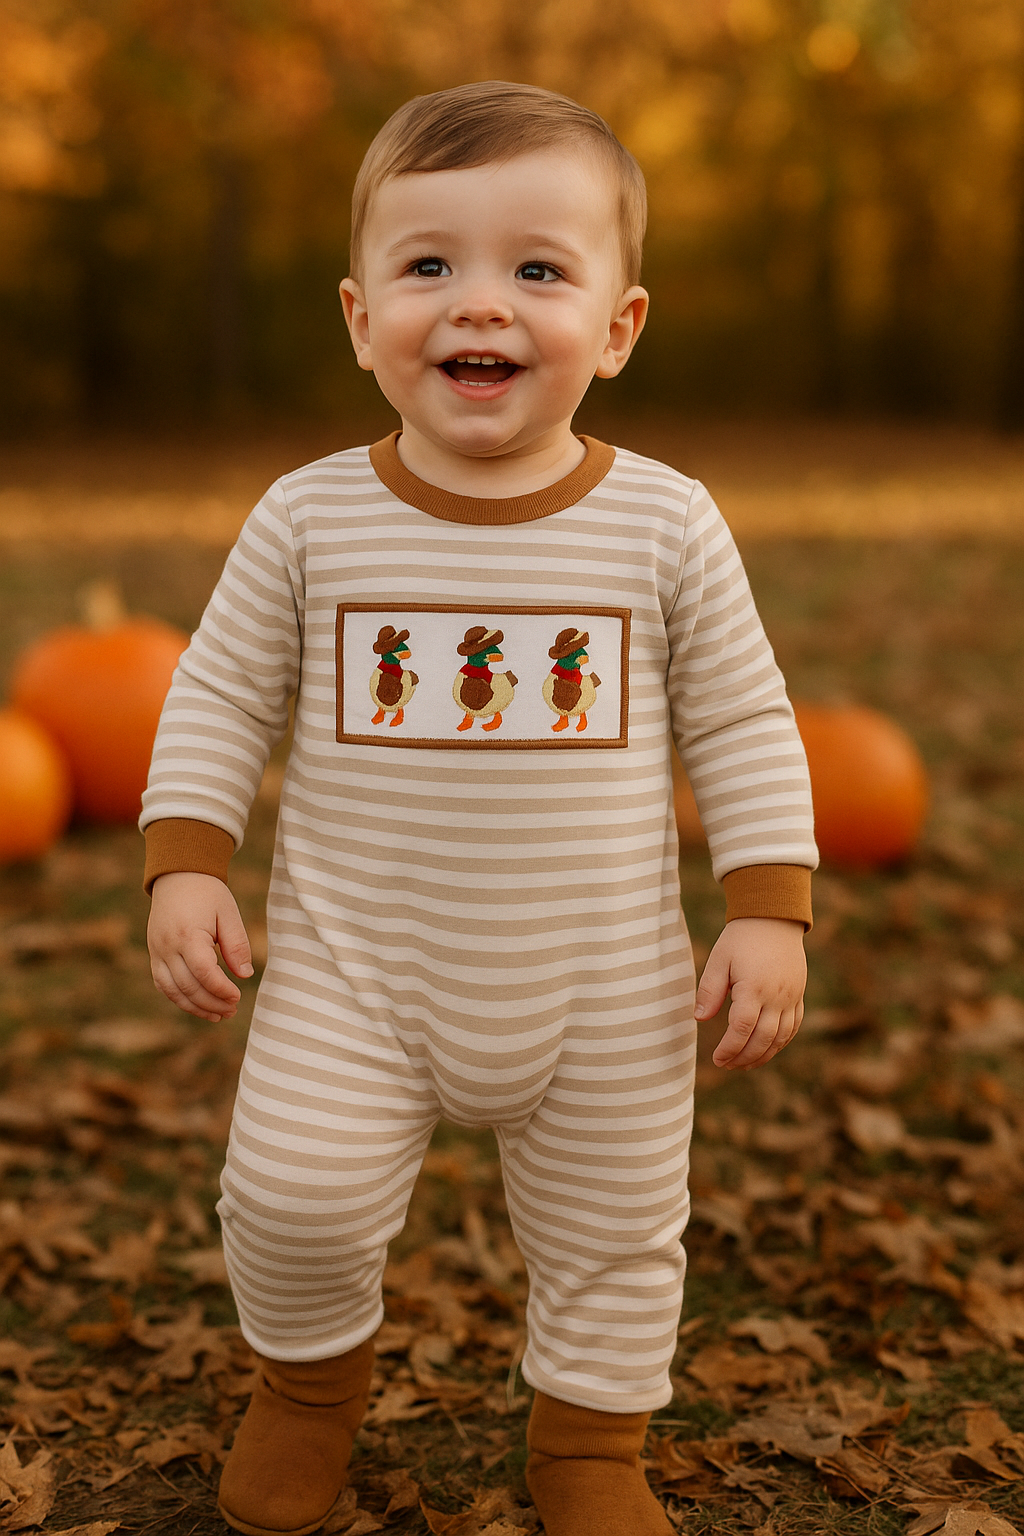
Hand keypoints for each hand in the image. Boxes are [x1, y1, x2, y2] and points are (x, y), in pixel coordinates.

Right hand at [148, 872, 253, 1021]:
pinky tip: (198, 1005)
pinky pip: (163, 984)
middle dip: (211, 1004)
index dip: (221, 990)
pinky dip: (179, 998)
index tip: (238, 997)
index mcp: (188, 934)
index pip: (204, 973)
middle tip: (232, 1010)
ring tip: (218, 1015)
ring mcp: (156, 952)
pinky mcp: (154, 954)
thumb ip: (237, 945)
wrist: (178, 876)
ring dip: (195, 1007)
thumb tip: (245, 975)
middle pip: (188, 987)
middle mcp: (167, 946)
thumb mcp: (229, 913)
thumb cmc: (208, 893)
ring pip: (172, 991)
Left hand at [694, 917, 805, 1070]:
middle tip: (727, 1066)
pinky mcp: (798, 995)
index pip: (741, 1028)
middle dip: (744, 1057)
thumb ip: (710, 990)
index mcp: (753, 987)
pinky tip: (766, 1050)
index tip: (717, 1059)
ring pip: (781, 1037)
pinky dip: (781, 1043)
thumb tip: (699, 1018)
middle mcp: (776, 996)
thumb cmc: (741, 939)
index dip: (729, 1048)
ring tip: (744, 1065)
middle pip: (763, 1039)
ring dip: (763, 1055)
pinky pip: (793, 1026)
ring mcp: (791, 997)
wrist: (773, 919)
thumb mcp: (718, 959)